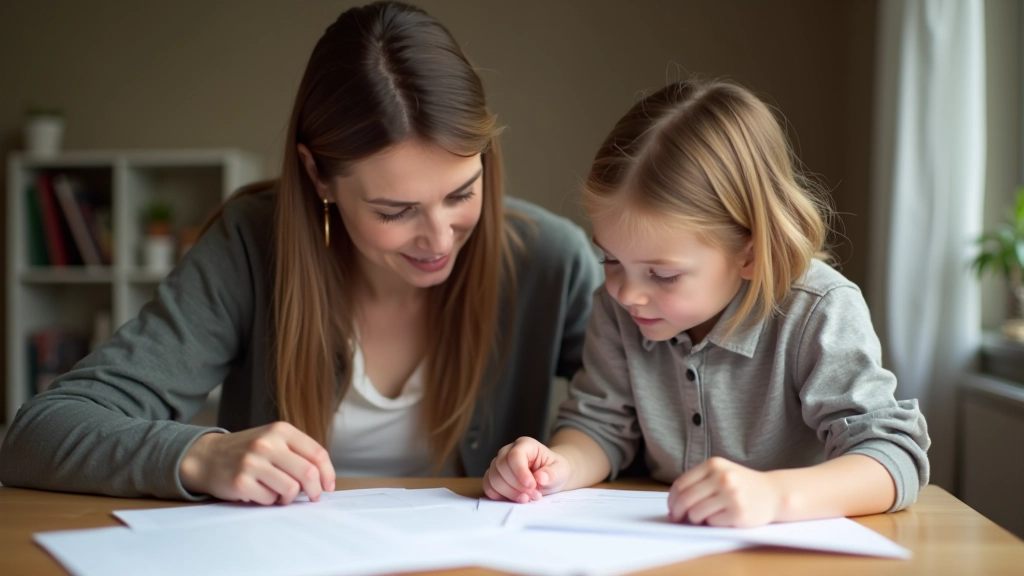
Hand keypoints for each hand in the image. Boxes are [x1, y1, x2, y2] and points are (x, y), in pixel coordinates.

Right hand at [178, 422, 335, 504]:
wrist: (207, 456)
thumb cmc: (248, 452)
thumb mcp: (274, 441)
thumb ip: (298, 453)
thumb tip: (325, 478)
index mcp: (281, 430)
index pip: (317, 454)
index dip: (328, 473)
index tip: (328, 486)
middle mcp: (267, 443)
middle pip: (308, 473)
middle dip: (315, 490)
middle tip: (313, 497)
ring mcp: (253, 462)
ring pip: (291, 489)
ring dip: (290, 497)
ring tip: (280, 493)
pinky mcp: (241, 481)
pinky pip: (269, 499)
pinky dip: (269, 500)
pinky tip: (260, 492)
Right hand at [482, 436, 571, 502]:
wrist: (550, 477)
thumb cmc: (555, 471)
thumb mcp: (561, 471)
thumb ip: (552, 473)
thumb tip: (540, 477)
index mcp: (525, 445)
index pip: (515, 456)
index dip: (520, 472)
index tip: (532, 486)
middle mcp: (508, 451)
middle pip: (501, 466)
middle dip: (516, 485)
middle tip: (533, 495)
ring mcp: (498, 463)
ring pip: (493, 477)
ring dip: (509, 492)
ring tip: (526, 498)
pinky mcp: (494, 476)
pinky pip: (488, 485)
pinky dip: (498, 495)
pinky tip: (513, 498)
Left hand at [667, 457, 782, 526]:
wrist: (773, 493)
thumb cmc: (742, 484)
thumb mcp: (720, 472)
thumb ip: (698, 482)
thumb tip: (674, 504)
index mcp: (713, 464)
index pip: (681, 484)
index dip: (672, 500)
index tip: (671, 508)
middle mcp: (722, 477)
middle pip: (686, 499)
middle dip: (678, 512)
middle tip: (678, 518)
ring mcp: (731, 495)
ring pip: (697, 513)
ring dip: (696, 519)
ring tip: (706, 516)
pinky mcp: (738, 512)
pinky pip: (712, 523)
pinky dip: (713, 523)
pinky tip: (723, 517)